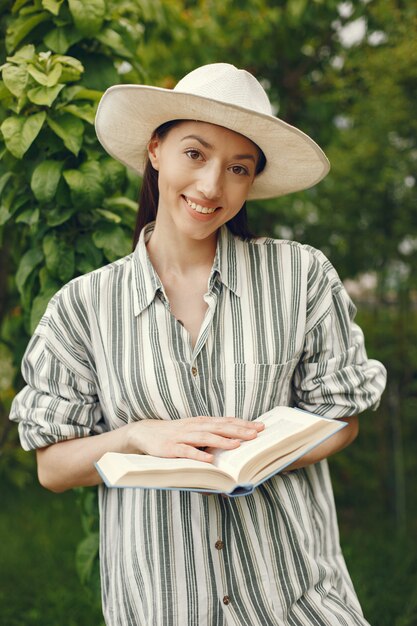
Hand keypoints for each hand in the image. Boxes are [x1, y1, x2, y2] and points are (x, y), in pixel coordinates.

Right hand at [126, 417, 264, 462]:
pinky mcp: (171, 448)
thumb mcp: (194, 430)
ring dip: (222, 441)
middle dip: (239, 430)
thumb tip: (234, 440)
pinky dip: (198, 455)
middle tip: (256, 434)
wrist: (146, 432)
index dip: (243, 424)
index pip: (226, 421)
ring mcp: (182, 437)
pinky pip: (186, 452)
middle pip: (220, 427)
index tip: (261, 427)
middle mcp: (194, 426)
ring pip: (205, 437)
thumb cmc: (175, 434)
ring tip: (237, 445)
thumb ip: (211, 433)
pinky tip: (209, 460)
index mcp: (202, 422)